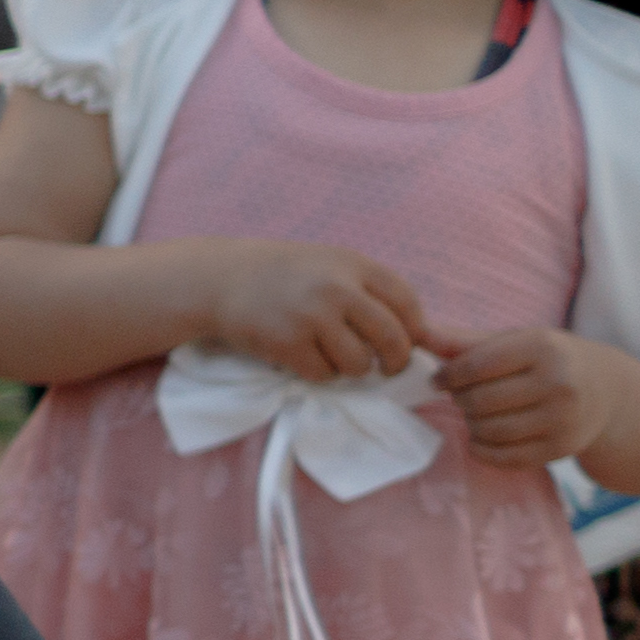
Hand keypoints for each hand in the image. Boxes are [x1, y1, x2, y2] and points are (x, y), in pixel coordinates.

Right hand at [193, 236, 433, 383]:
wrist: (220, 278)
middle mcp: (337, 288)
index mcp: (353, 265)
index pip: (407, 304)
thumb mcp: (330, 265)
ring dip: (351, 368)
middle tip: (387, 368)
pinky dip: (319, 372)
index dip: (414, 330)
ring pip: (358, 363)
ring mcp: (311, 316)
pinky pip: (323, 373)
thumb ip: (369, 290)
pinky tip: (304, 357)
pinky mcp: (287, 343)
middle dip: (395, 361)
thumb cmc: (283, 275)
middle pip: (390, 338)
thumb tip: (419, 334)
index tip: (408, 343)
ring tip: (332, 356)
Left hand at [441, 326, 639, 468]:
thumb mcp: (516, 341)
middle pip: (478, 401)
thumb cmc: (549, 360)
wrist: (608, 391)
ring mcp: (562, 420)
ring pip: (488, 430)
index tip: (439, 380)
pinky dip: (481, 449)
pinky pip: (502, 457)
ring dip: (471, 424)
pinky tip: (484, 436)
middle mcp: (558, 384)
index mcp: (543, 348)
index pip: (474, 366)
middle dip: (461, 400)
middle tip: (463, 396)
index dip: (447, 376)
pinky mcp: (560, 449)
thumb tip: (418, 333)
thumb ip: (465, 341)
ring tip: (477, 413)